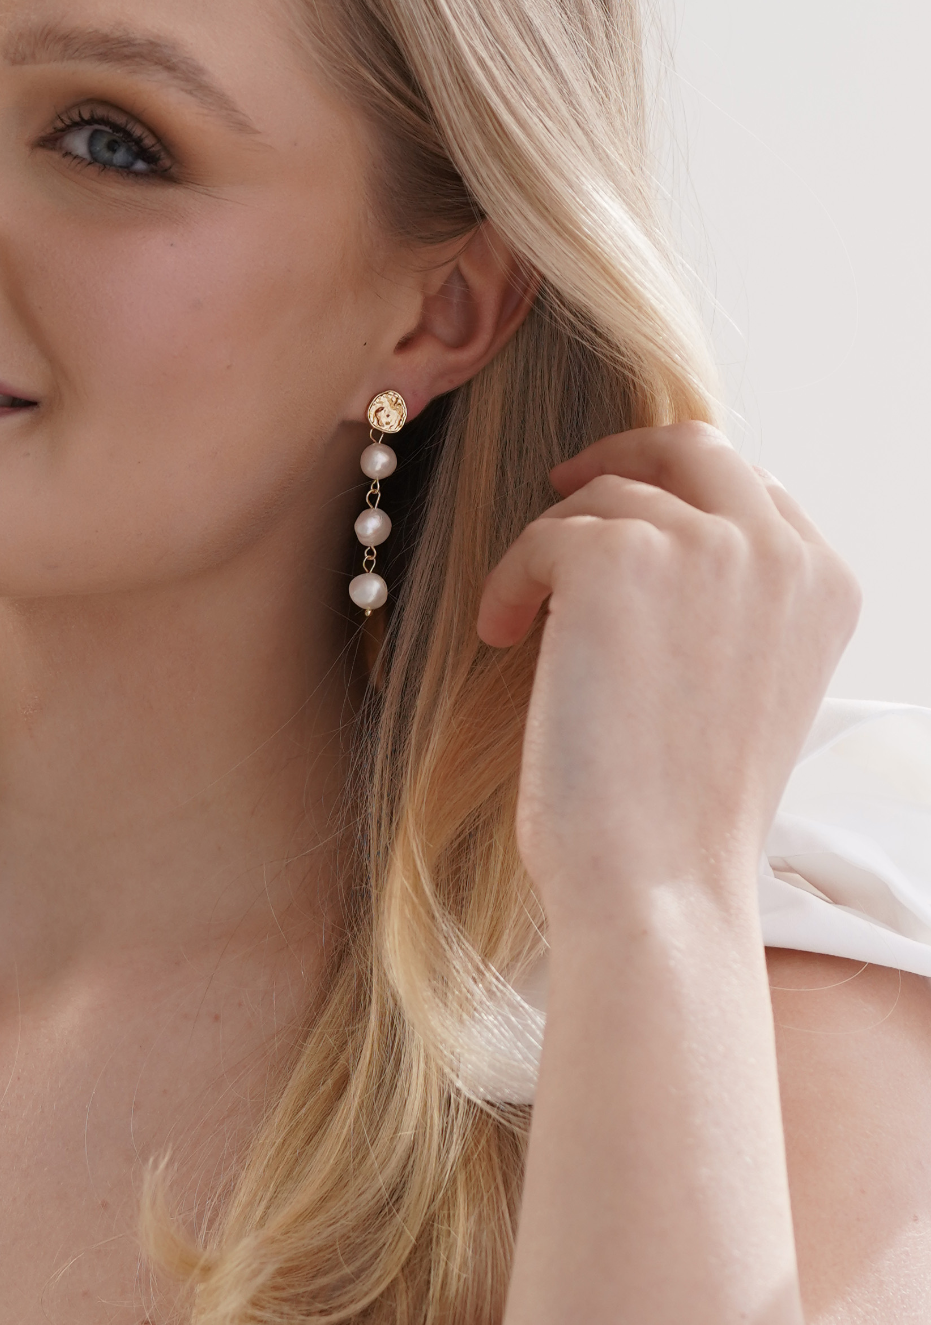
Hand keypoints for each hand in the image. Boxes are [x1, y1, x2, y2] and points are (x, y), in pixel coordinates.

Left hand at [477, 422, 858, 924]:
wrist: (654, 877)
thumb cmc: (680, 813)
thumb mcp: (739, 689)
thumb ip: (726, 606)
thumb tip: (657, 541)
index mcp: (826, 585)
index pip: (752, 490)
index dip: (681, 492)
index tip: (627, 516)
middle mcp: (780, 551)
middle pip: (692, 447)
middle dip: (622, 457)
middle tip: (561, 492)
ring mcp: (704, 545)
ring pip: (605, 496)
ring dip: (550, 551)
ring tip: (520, 625)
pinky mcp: (617, 557)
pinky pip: (543, 535)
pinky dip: (509, 580)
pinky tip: (499, 634)